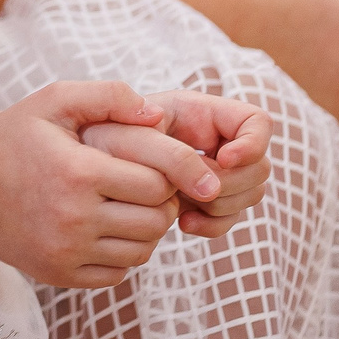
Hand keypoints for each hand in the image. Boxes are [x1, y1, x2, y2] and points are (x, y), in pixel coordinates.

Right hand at [0, 82, 206, 287]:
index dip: (164, 173)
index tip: (151, 165)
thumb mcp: (53, 100)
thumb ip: (109, 96)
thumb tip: (158, 116)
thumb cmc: (12, 138)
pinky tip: (104, 229)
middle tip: (144, 185)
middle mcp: (74, 218)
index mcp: (78, 173)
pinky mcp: (59, 274)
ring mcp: (66, 252)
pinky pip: (117, 274)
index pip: (158, 184)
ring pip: (142, 251)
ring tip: (126, 206)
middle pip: (156, 221)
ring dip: (144, 229)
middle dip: (160, 202)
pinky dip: (121, 254)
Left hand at [96, 89, 272, 237]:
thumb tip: (212, 185)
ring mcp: (211, 172)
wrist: (78, 166)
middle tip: (196, 193)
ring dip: (223, 205)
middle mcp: (214, 141)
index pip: (257, 122)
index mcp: (202, 113)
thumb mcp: (129, 135)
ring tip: (183, 206)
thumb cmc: (97, 139)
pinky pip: (229, 217)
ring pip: (250, 194)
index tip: (223, 160)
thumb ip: (171, 153)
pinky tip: (183, 224)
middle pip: (259, 166)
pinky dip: (214, 225)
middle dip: (233, 183)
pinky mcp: (201, 200)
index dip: (252, 144)